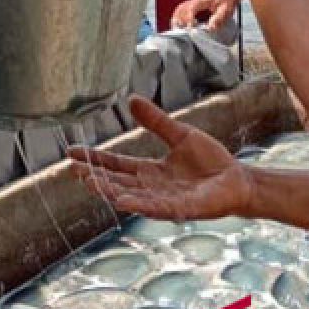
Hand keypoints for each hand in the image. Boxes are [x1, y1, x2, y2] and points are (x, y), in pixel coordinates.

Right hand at [68, 96, 253, 220]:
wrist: (237, 179)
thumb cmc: (211, 161)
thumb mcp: (180, 135)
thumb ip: (156, 121)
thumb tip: (132, 99)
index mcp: (150, 170)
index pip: (116, 165)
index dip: (94, 159)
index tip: (71, 153)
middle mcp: (152, 188)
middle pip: (117, 183)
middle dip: (95, 178)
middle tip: (74, 170)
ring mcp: (165, 200)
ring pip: (131, 197)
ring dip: (110, 191)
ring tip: (90, 183)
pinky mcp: (182, 209)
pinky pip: (157, 208)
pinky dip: (139, 205)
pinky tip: (123, 201)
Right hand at [172, 0, 238, 30]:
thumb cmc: (226, 3)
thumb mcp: (225, 11)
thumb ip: (218, 19)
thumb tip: (209, 28)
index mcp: (203, 0)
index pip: (191, 8)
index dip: (189, 18)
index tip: (190, 28)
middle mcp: (195, 0)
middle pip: (181, 9)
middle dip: (180, 21)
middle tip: (182, 32)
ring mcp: (191, 3)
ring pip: (178, 10)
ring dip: (176, 20)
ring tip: (177, 31)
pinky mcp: (190, 7)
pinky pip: (180, 11)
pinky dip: (177, 19)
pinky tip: (178, 27)